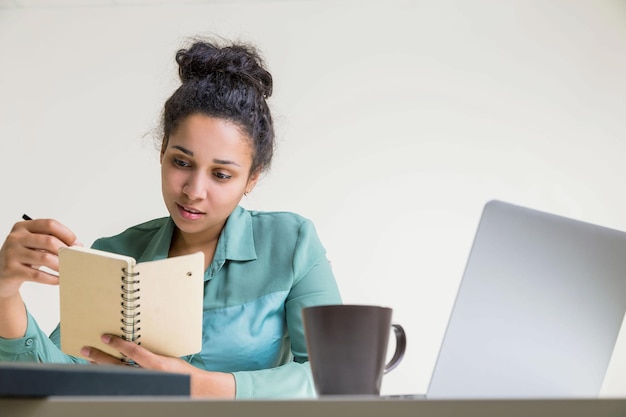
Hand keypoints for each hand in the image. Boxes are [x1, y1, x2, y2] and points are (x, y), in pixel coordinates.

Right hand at [0, 217, 80, 297]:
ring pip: (45, 258)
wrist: (1, 275)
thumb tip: (77, 246)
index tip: (77, 243)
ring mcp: (11, 253)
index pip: (49, 224)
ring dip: (61, 265)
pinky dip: (52, 278)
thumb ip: (50, 241)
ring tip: (68, 269)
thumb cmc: (22, 257)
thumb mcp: (33, 244)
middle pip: (49, 240)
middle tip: (75, 258)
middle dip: (65, 250)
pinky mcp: (11, 270)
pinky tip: (59, 279)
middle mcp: (15, 238)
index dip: (66, 233)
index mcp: (23, 227)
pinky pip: (37, 275)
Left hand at [81, 335, 235, 397]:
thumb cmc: (181, 372)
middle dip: (100, 357)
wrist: (191, 388)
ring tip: (87, 360)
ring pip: (115, 374)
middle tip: (85, 349)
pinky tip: (102, 369)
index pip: (133, 352)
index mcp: (157, 365)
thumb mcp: (169, 357)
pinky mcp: (142, 387)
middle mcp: (147, 375)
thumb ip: (151, 351)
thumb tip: (132, 343)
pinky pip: (122, 379)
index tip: (105, 336)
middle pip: (117, 365)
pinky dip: (111, 373)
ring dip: (100, 367)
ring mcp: (143, 382)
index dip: (118, 344)